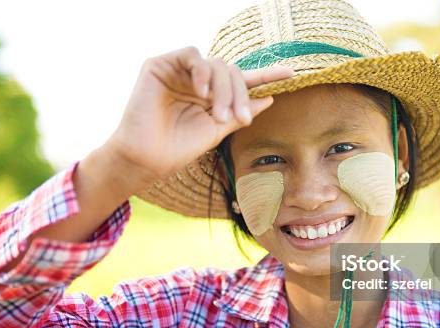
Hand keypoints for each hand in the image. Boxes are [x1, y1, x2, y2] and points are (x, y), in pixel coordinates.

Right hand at [103, 46, 294, 193]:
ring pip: (216, 64)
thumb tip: (269, 98)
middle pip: (232, 73)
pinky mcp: (160, 66)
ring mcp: (179, 73)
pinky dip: (202, 72)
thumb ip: (241, 112)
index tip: (292, 73)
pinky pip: (192, 56)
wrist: (148, 158)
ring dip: (223, 89)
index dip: (266, 75)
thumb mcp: (218, 130)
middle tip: (240, 119)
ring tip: (218, 115)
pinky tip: (201, 93)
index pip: (241, 81)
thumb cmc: (179, 148)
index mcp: (211, 97)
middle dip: (240, 95)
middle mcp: (197, 82)